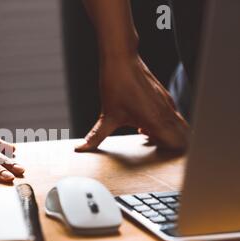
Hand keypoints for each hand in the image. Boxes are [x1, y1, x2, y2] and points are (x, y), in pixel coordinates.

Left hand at [75, 55, 189, 151]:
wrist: (122, 59)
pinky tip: (144, 126)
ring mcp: (167, 104)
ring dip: (166, 135)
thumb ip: (96, 137)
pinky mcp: (164, 97)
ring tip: (146, 137)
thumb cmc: (117, 85)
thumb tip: (81, 149)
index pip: (179, 144)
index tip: (160, 157)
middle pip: (183, 137)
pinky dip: (163, 125)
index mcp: (156, 121)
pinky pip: (172, 116)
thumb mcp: (107, 116)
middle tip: (153, 149)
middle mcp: (167, 113)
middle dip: (171, 147)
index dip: (173, 154)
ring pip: (178, 126)